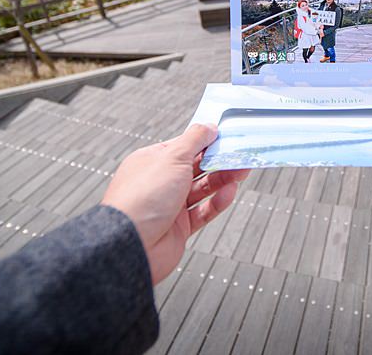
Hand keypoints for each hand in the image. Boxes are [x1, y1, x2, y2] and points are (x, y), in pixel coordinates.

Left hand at [101, 123, 248, 284]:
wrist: (131, 244)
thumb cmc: (141, 198)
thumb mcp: (172, 157)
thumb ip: (194, 140)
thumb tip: (208, 127)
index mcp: (152, 161)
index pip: (183, 146)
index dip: (205, 141)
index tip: (225, 137)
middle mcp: (160, 182)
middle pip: (196, 167)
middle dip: (218, 160)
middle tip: (239, 155)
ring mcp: (169, 205)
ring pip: (202, 188)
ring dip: (222, 180)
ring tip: (240, 171)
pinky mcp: (179, 227)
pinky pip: (203, 211)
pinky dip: (217, 202)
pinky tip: (228, 193)